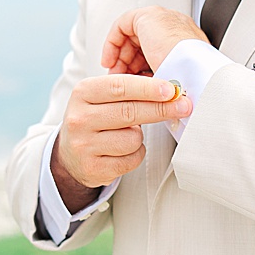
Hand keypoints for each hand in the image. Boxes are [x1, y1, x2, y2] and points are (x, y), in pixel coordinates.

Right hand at [52, 74, 192, 209]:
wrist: (70, 154)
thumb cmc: (96, 120)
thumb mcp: (103, 98)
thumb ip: (131, 92)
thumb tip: (172, 93)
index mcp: (83, 94)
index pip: (120, 87)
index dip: (148, 88)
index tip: (171, 90)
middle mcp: (79, 118)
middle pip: (130, 112)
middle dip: (161, 109)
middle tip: (183, 106)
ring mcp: (84, 145)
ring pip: (133, 138)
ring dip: (140, 137)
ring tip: (128, 135)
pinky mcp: (93, 168)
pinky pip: (132, 159)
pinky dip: (136, 154)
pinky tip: (123, 151)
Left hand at [102, 7, 207, 74]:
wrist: (194, 69)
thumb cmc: (190, 80)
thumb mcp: (173, 83)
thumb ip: (161, 83)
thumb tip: (149, 97)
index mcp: (186, 43)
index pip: (157, 52)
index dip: (139, 68)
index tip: (131, 82)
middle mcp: (176, 28)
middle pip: (143, 42)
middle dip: (127, 63)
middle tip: (120, 79)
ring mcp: (164, 20)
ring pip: (132, 35)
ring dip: (120, 55)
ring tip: (115, 73)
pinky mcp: (149, 16)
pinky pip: (123, 25)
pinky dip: (113, 43)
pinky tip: (110, 60)